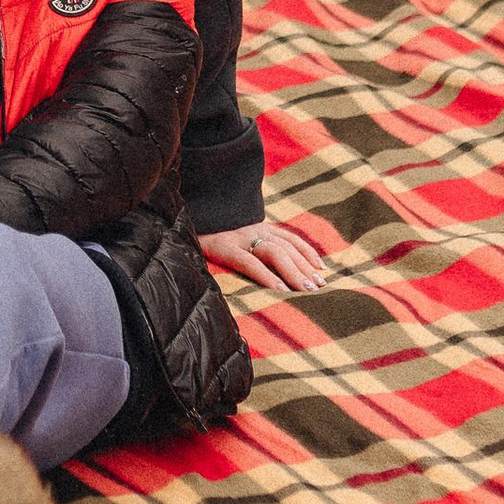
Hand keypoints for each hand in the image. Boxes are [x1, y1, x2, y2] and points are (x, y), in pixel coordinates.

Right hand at [200, 222, 327, 296]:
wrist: (181, 213)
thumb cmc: (204, 229)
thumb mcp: (230, 232)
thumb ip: (247, 243)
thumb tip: (267, 264)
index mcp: (255, 225)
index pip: (289, 238)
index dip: (308, 252)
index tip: (322, 268)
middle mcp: (252, 228)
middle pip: (287, 247)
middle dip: (305, 267)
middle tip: (320, 286)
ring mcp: (239, 237)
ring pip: (275, 253)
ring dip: (294, 272)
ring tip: (306, 290)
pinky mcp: (224, 248)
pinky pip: (250, 263)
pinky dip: (267, 276)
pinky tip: (280, 289)